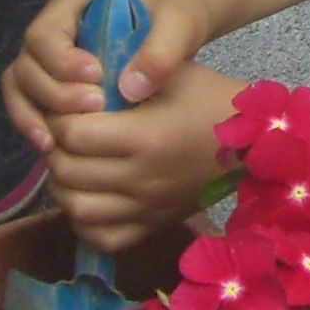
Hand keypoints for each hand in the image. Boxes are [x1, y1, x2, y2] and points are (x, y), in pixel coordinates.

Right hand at [6, 0, 217, 151]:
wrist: (183, 18)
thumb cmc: (178, 10)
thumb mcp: (179, 22)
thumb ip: (160, 52)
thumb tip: (128, 91)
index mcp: (71, 4)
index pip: (44, 35)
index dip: (60, 62)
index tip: (97, 78)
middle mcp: (53, 29)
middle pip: (26, 65)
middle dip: (51, 93)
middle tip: (94, 108)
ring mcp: (50, 56)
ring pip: (20, 87)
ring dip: (31, 116)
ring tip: (54, 144)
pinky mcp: (57, 80)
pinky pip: (32, 103)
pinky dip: (36, 125)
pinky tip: (53, 149)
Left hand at [41, 39, 242, 256]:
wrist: (254, 144)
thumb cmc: (210, 100)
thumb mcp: (173, 73)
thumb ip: (126, 72)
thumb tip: (79, 80)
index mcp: (145, 137)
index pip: (73, 134)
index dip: (59, 116)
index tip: (67, 104)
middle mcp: (142, 179)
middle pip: (67, 171)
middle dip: (55, 148)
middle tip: (64, 130)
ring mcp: (146, 208)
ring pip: (76, 208)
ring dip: (63, 184)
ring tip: (71, 160)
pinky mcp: (152, 225)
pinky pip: (102, 237)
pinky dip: (84, 219)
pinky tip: (89, 193)